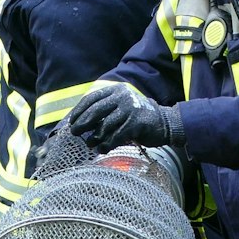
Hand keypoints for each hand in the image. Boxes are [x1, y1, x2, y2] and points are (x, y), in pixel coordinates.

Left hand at [68, 86, 183, 150]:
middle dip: (82, 123)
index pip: (92, 98)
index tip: (72, 121)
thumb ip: (105, 109)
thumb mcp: (121, 106)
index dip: (79, 110)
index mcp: (116, 90)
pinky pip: (115, 136)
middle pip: (95, 111)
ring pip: (104, 126)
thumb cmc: (138, 116)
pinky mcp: (136, 123)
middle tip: (75, 132)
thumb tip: (81, 121)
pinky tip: (102, 149)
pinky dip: (106, 144)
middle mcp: (122, 97)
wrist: (165, 122)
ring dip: (94, 137)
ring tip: (90, 144)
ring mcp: (130, 109)